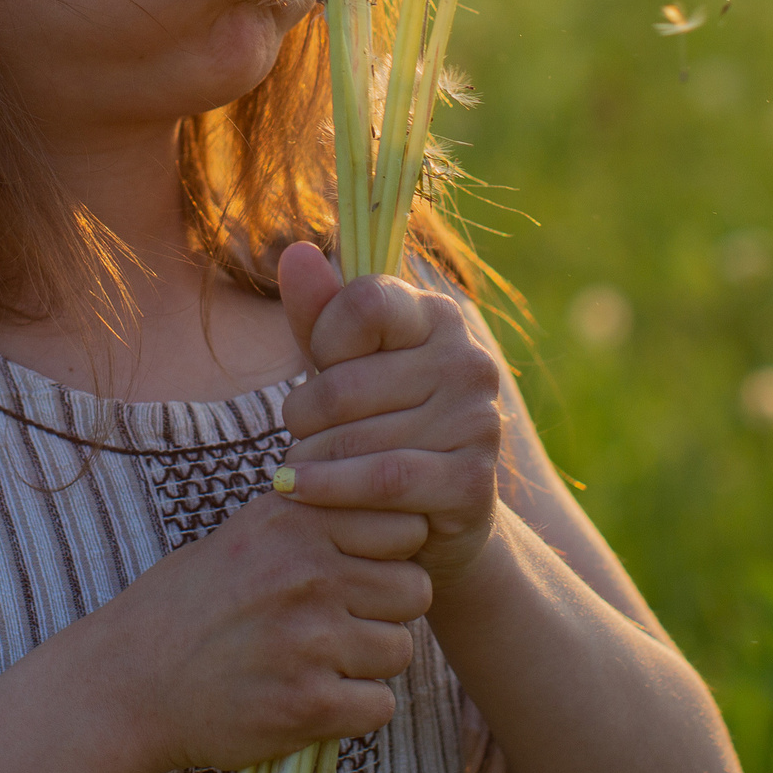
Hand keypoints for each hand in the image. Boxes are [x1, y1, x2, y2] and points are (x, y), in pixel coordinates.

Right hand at [109, 494, 429, 772]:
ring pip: (401, 649)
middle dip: (387, 610)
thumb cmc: (187, 605)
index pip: (406, 526)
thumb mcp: (245, 533)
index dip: (390, 553)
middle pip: (415, 589)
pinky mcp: (309, 704)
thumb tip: (384, 498)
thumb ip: (313, 516)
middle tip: (345, 624)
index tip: (360, 572)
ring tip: (322, 662)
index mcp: (295, 521)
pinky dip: (355, 709)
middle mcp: (308, 573)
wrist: (127, 683)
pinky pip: (381, 705)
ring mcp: (310, 640)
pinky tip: (314, 699)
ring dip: (371, 662)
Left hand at [273, 241, 504, 592]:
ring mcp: (477, 422)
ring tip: (295, 468)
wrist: (437, 519)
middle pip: (345, 383)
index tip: (318, 367)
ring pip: (354, 437)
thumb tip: (295, 253)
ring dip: (308, 459)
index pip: (365, 302)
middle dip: (302, 416)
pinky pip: (381, 479)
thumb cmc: (380, 427)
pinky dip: (328, 488)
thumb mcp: (344, 368)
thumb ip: (318, 314)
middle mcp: (469, 362)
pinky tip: (296, 490)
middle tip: (296, 435)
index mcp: (440, 319)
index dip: (323, 338)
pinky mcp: (473, 481)